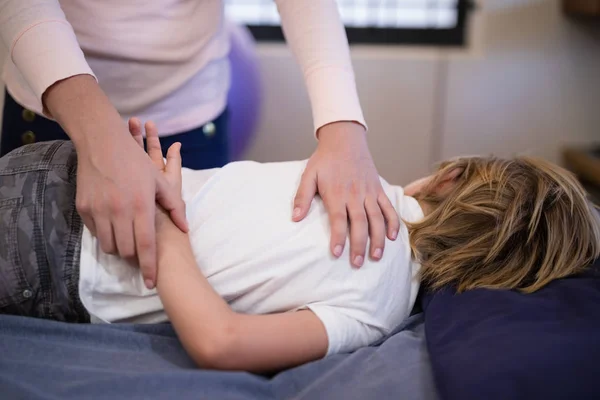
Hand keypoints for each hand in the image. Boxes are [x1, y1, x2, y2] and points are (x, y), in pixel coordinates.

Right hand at [43, 75, 187, 289]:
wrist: (102, 142)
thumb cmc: (135, 162)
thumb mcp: (159, 181)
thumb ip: (174, 206)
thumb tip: (185, 228)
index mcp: (141, 206)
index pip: (146, 246)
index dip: (149, 268)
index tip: (152, 283)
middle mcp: (119, 211)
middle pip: (127, 251)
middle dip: (135, 259)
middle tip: (140, 256)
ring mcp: (99, 210)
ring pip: (109, 246)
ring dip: (119, 249)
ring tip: (127, 240)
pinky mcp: (84, 208)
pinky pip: (95, 232)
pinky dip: (104, 234)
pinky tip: (112, 226)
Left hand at [293, 121, 399, 266]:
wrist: (345, 140)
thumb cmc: (324, 160)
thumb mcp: (308, 175)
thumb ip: (302, 197)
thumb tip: (295, 218)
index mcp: (337, 193)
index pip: (339, 220)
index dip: (338, 238)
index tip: (336, 253)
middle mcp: (355, 195)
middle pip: (360, 223)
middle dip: (360, 245)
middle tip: (357, 263)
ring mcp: (369, 193)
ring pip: (377, 219)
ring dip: (378, 239)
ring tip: (376, 256)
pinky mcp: (378, 189)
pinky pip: (389, 208)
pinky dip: (393, 222)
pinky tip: (393, 237)